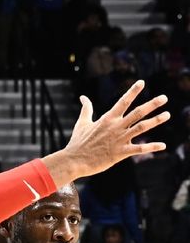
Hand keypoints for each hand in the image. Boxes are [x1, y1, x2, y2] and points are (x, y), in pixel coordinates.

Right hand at [48, 81, 168, 182]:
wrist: (74, 160)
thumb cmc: (78, 142)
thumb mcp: (82, 123)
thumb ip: (86, 109)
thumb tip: (83, 97)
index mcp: (107, 119)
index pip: (122, 102)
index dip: (133, 91)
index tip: (142, 82)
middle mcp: (115, 127)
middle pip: (137, 112)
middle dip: (152, 104)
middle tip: (164, 98)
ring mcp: (119, 139)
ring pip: (141, 127)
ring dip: (155, 121)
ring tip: (167, 114)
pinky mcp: (120, 153)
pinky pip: (139, 149)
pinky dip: (151, 147)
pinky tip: (163, 145)